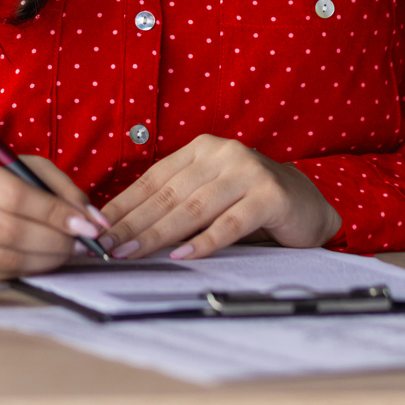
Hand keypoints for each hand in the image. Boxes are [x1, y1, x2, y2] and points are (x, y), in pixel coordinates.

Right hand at [0, 151, 109, 278]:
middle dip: (53, 240)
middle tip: (79, 243)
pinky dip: (26, 271)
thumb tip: (92, 219)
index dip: (52, 212)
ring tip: (65, 252)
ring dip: (44, 260)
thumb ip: (59, 187)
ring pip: (3, 258)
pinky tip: (40, 261)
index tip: (85, 224)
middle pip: (7, 230)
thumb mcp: (21, 167)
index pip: (12, 194)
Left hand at [100, 134, 339, 259]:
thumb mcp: (209, 193)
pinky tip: (182, 255)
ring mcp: (248, 173)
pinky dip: (205, 241)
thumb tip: (123, 227)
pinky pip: (230, 223)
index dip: (123, 204)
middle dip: (133, 223)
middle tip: (106, 245)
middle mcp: (222, 154)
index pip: (153, 179)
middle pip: (168, 194)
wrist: (308, 203)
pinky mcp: (270, 196)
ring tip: (131, 252)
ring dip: (158, 234)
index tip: (97, 227)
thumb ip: (176, 202)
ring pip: (193, 208)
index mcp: (200, 149)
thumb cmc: (249, 202)